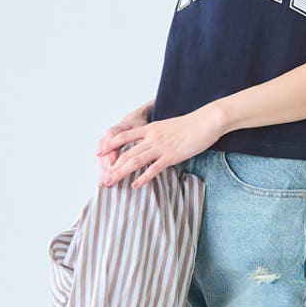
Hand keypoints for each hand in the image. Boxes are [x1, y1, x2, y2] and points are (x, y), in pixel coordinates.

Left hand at [96, 107, 224, 189]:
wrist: (207, 121)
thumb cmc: (192, 124)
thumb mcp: (169, 126)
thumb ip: (158, 134)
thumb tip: (152, 142)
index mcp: (150, 129)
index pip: (123, 136)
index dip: (109, 145)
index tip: (98, 153)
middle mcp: (152, 137)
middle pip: (126, 153)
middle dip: (112, 167)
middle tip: (102, 179)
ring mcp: (161, 147)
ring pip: (135, 161)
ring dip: (121, 173)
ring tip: (110, 183)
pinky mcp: (172, 156)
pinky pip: (154, 168)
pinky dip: (143, 178)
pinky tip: (135, 185)